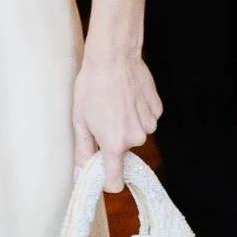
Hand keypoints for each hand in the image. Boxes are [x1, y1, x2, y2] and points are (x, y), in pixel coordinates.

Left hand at [72, 42, 161, 190]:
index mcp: (114, 144)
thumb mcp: (80, 121)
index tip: (101, 172)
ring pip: (136, 134)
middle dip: (115, 141)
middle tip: (103, 118)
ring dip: (127, 125)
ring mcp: (149, 123)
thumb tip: (80, 177)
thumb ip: (83, 152)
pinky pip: (146, 119)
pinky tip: (128, 96)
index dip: (107, 180)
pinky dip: (137, 112)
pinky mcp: (157, 109)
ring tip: (116, 103)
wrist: (114, 55)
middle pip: (125, 152)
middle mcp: (136, 138)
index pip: (115, 181)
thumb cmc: (92, 86)